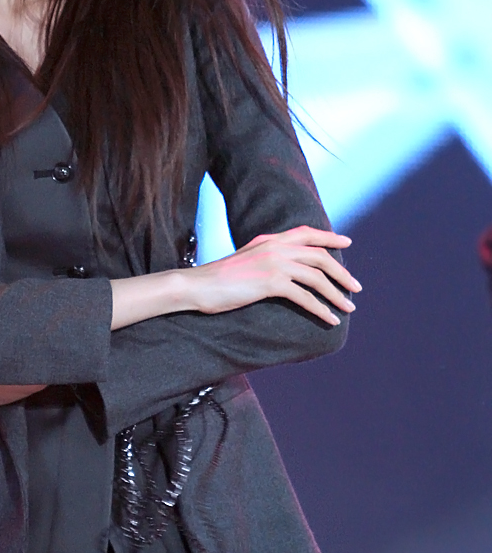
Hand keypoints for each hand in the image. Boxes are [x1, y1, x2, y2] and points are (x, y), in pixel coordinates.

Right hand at [187, 226, 359, 324]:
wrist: (198, 285)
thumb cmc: (217, 278)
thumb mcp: (245, 259)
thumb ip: (265, 257)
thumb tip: (282, 268)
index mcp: (270, 240)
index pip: (307, 233)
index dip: (329, 237)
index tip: (347, 241)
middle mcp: (275, 248)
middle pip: (320, 256)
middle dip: (341, 273)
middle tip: (356, 287)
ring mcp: (274, 264)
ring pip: (317, 278)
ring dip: (336, 294)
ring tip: (348, 308)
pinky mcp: (271, 283)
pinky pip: (305, 297)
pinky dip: (321, 309)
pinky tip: (329, 319)